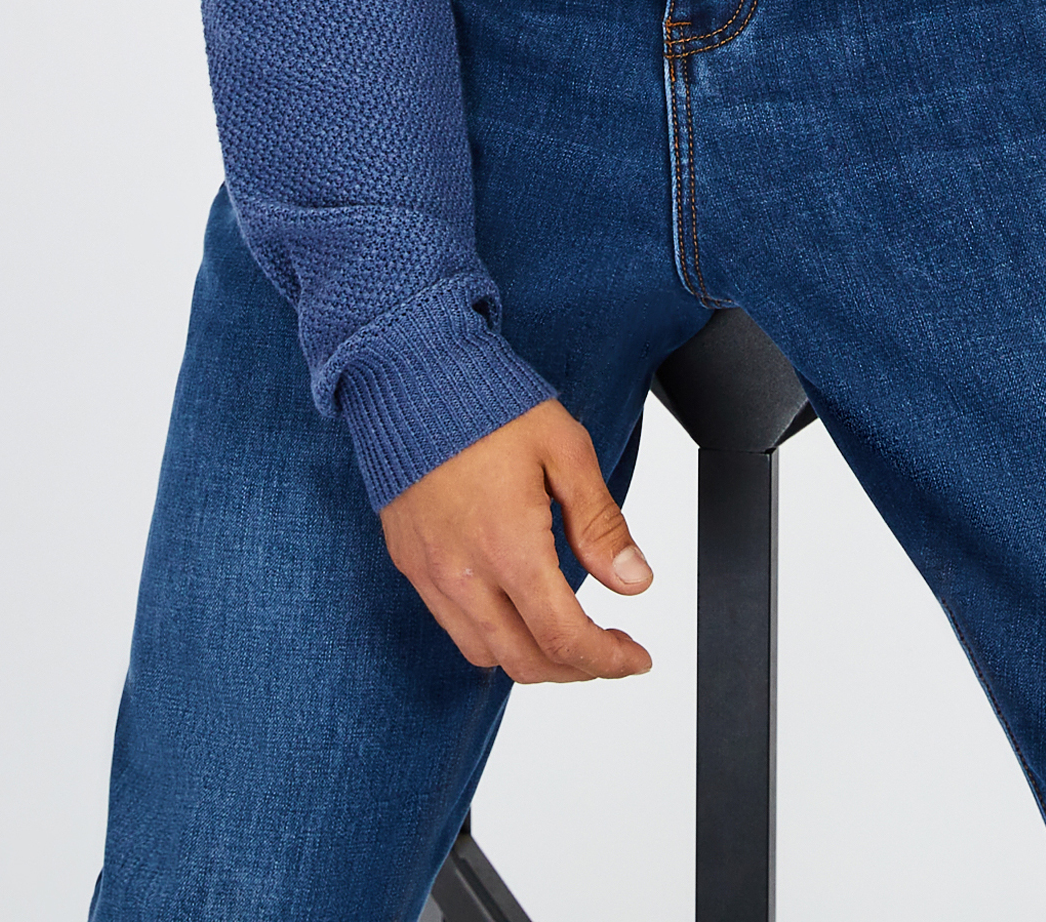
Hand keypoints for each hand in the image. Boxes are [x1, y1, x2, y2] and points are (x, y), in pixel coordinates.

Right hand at [378, 396, 655, 682]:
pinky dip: (491, 636)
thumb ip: (600, 524)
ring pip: (485, 655)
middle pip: (525, 663)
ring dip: (532, 658)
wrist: (410, 376)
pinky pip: (452, 625)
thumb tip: (635, 582)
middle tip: (609, 651)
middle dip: (577, 669)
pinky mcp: (410, 563)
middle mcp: (463, 574)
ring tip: (565, 633)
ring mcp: (429, 573)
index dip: (608, 660)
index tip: (635, 658)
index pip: (564, 639)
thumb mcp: (565, 450)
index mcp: (508, 547)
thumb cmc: (488, 405)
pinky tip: (516, 607)